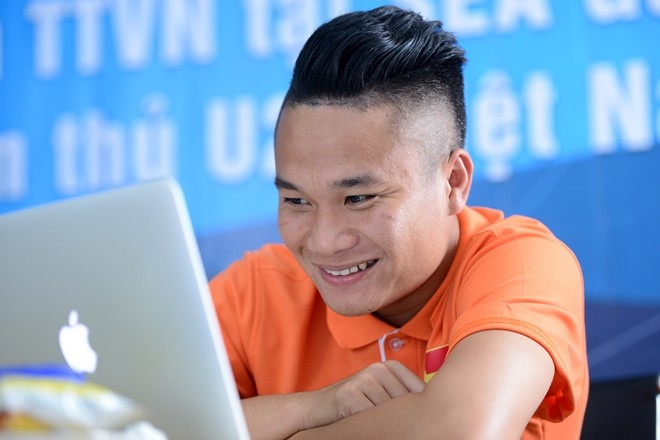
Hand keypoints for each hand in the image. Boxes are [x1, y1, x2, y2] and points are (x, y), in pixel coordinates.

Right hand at [305, 360, 424, 429]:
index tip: (421, 421)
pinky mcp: (350, 394)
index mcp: (390, 366)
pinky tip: (360, 424)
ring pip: (390, 413)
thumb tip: (435, 409)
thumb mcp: (380, 393)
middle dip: (403, 419)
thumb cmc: (353, 404)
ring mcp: (364, 379)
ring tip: (375, 424)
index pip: (420, 391)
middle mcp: (378, 368)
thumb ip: (402, 395)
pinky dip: (369, 428)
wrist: (315, 408)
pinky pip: (371, 419)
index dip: (420, 410)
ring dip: (386, 425)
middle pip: (406, 404)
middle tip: (391, 423)